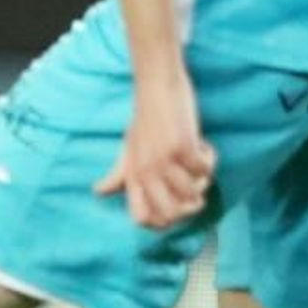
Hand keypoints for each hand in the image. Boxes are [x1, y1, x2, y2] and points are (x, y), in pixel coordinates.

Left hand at [95, 66, 213, 229]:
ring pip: (193, 195)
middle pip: (171, 215)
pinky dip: (209, 160)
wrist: (157, 86)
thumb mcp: (127, 149)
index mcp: (132, 176)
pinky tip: (202, 145)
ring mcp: (163, 161)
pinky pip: (205, 171)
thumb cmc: (145, 119)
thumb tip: (98, 192)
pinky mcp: (182, 148)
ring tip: (198, 160)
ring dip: (203, 180)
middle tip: (196, 185)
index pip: (142, 219)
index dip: (164, 221)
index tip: (178, 204)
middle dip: (190, 206)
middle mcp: (145, 173)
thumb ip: (118, 174)